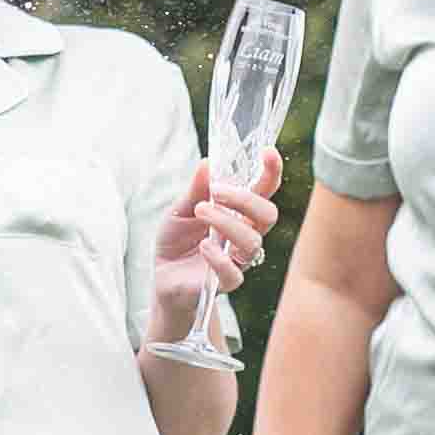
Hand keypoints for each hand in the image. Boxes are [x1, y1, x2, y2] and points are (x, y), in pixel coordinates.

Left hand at [147, 152, 281, 346]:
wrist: (163, 276)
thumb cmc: (177, 240)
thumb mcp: (179, 209)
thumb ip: (195, 189)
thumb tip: (207, 163)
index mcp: (239, 212)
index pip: (265, 191)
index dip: (271, 172)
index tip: (268, 151)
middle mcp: (244, 234)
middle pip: (267, 215)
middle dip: (245, 199)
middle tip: (216, 191)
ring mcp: (237, 259)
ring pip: (252, 241)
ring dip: (226, 222)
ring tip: (200, 211)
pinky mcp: (224, 282)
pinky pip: (234, 273)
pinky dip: (218, 257)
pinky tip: (203, 246)